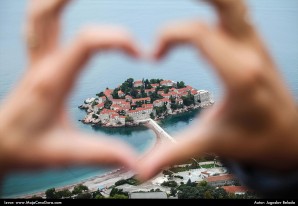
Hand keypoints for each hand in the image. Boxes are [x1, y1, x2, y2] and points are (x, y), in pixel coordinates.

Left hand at [0, 0, 139, 174]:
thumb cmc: (25, 147)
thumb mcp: (66, 154)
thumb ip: (102, 154)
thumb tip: (136, 162)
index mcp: (52, 81)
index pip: (86, 43)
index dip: (116, 39)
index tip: (139, 53)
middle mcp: (43, 66)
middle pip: (46, 14)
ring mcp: (37, 63)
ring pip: (38, 17)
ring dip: (55, 0)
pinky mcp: (37, 66)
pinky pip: (38, 29)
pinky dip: (48, 12)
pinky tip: (58, 11)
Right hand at [138, 0, 297, 180]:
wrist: (289, 135)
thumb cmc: (256, 138)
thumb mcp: (214, 143)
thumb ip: (175, 153)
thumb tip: (142, 169)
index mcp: (240, 75)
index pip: (200, 34)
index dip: (169, 36)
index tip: (153, 54)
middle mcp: (250, 51)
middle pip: (227, 2)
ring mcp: (254, 43)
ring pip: (234, 2)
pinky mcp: (252, 42)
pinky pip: (236, 10)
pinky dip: (216, 3)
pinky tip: (201, 6)